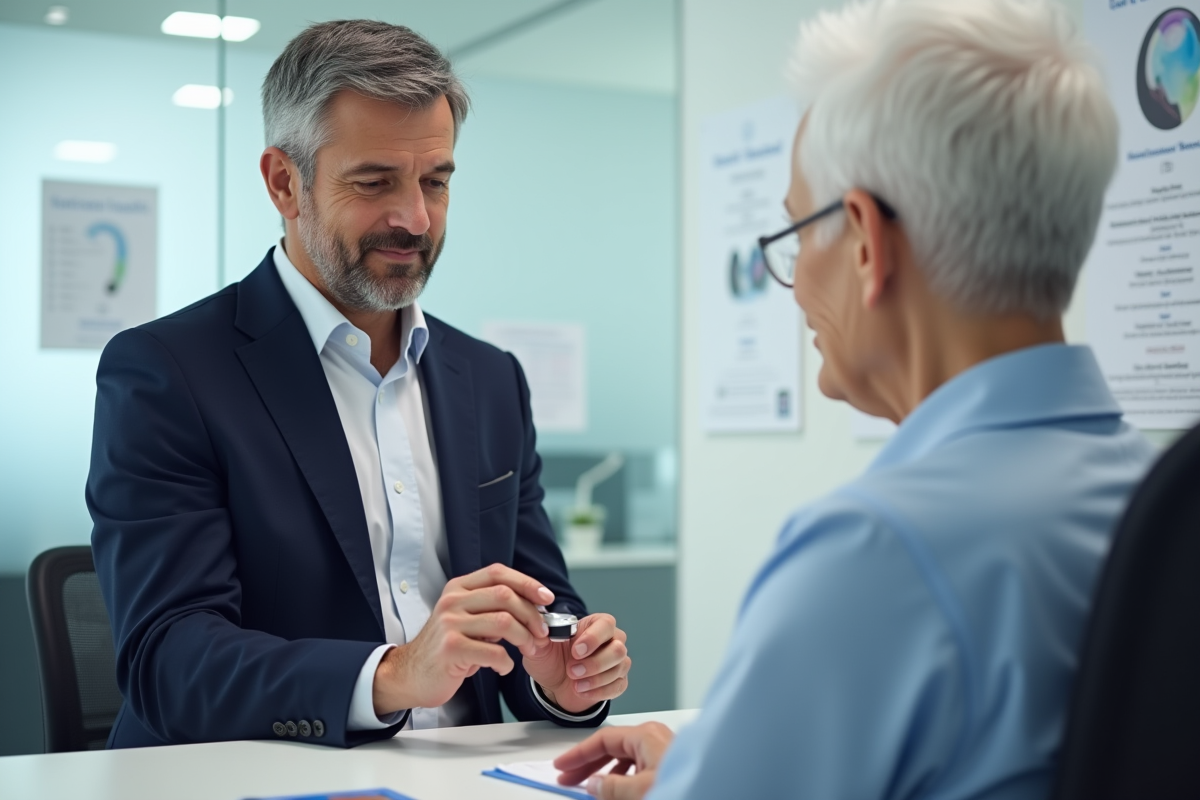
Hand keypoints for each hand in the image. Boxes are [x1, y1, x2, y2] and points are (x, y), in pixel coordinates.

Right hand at [372, 564, 553, 714]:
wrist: (409, 675)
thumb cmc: (444, 649)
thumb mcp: (464, 619)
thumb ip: (490, 609)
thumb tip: (533, 607)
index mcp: (458, 589)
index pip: (498, 573)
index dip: (527, 582)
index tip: (546, 597)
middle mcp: (452, 601)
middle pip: (505, 596)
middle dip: (531, 614)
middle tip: (541, 632)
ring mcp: (450, 624)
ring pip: (503, 622)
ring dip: (524, 638)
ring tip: (528, 649)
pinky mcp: (451, 649)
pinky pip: (493, 653)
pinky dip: (506, 662)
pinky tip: (503, 667)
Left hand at [523, 613, 630, 713]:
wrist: (555, 685)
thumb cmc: (553, 659)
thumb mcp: (540, 648)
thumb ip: (539, 638)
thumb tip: (539, 630)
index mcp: (595, 624)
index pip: (606, 624)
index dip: (593, 638)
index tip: (576, 651)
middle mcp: (612, 640)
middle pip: (618, 649)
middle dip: (594, 663)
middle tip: (572, 671)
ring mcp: (618, 661)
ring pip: (620, 667)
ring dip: (595, 679)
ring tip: (575, 684)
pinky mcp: (619, 680)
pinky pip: (617, 685)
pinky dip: (599, 691)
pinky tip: (582, 691)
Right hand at [553, 722, 673, 799]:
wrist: (716, 791)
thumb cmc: (683, 786)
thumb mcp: (638, 791)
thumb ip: (610, 787)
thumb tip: (593, 784)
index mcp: (646, 735)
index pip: (602, 740)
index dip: (578, 755)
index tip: (561, 766)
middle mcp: (655, 738)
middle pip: (612, 748)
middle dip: (588, 765)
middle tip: (568, 778)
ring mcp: (663, 750)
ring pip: (624, 759)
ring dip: (604, 774)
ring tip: (589, 789)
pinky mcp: (669, 764)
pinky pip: (637, 767)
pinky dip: (622, 778)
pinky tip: (615, 792)